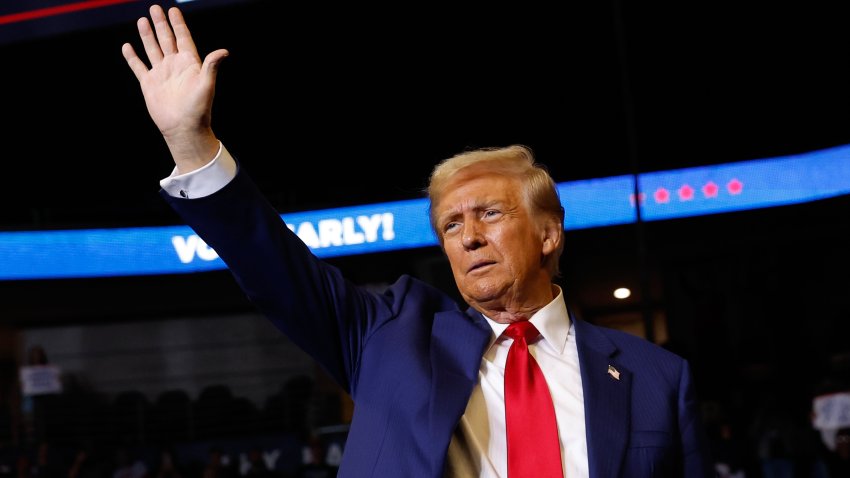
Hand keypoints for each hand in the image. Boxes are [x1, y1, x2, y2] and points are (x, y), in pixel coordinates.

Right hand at [122, 5, 227, 172]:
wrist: (183, 128)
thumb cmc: (198, 109)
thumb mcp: (206, 85)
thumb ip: (211, 66)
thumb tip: (224, 51)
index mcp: (189, 64)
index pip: (183, 38)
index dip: (178, 24)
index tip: (173, 10)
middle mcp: (174, 66)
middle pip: (166, 40)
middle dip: (161, 24)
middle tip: (155, 8)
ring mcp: (161, 74)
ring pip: (152, 49)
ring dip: (147, 36)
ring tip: (142, 20)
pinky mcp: (149, 84)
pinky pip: (139, 66)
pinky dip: (132, 57)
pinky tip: (128, 46)